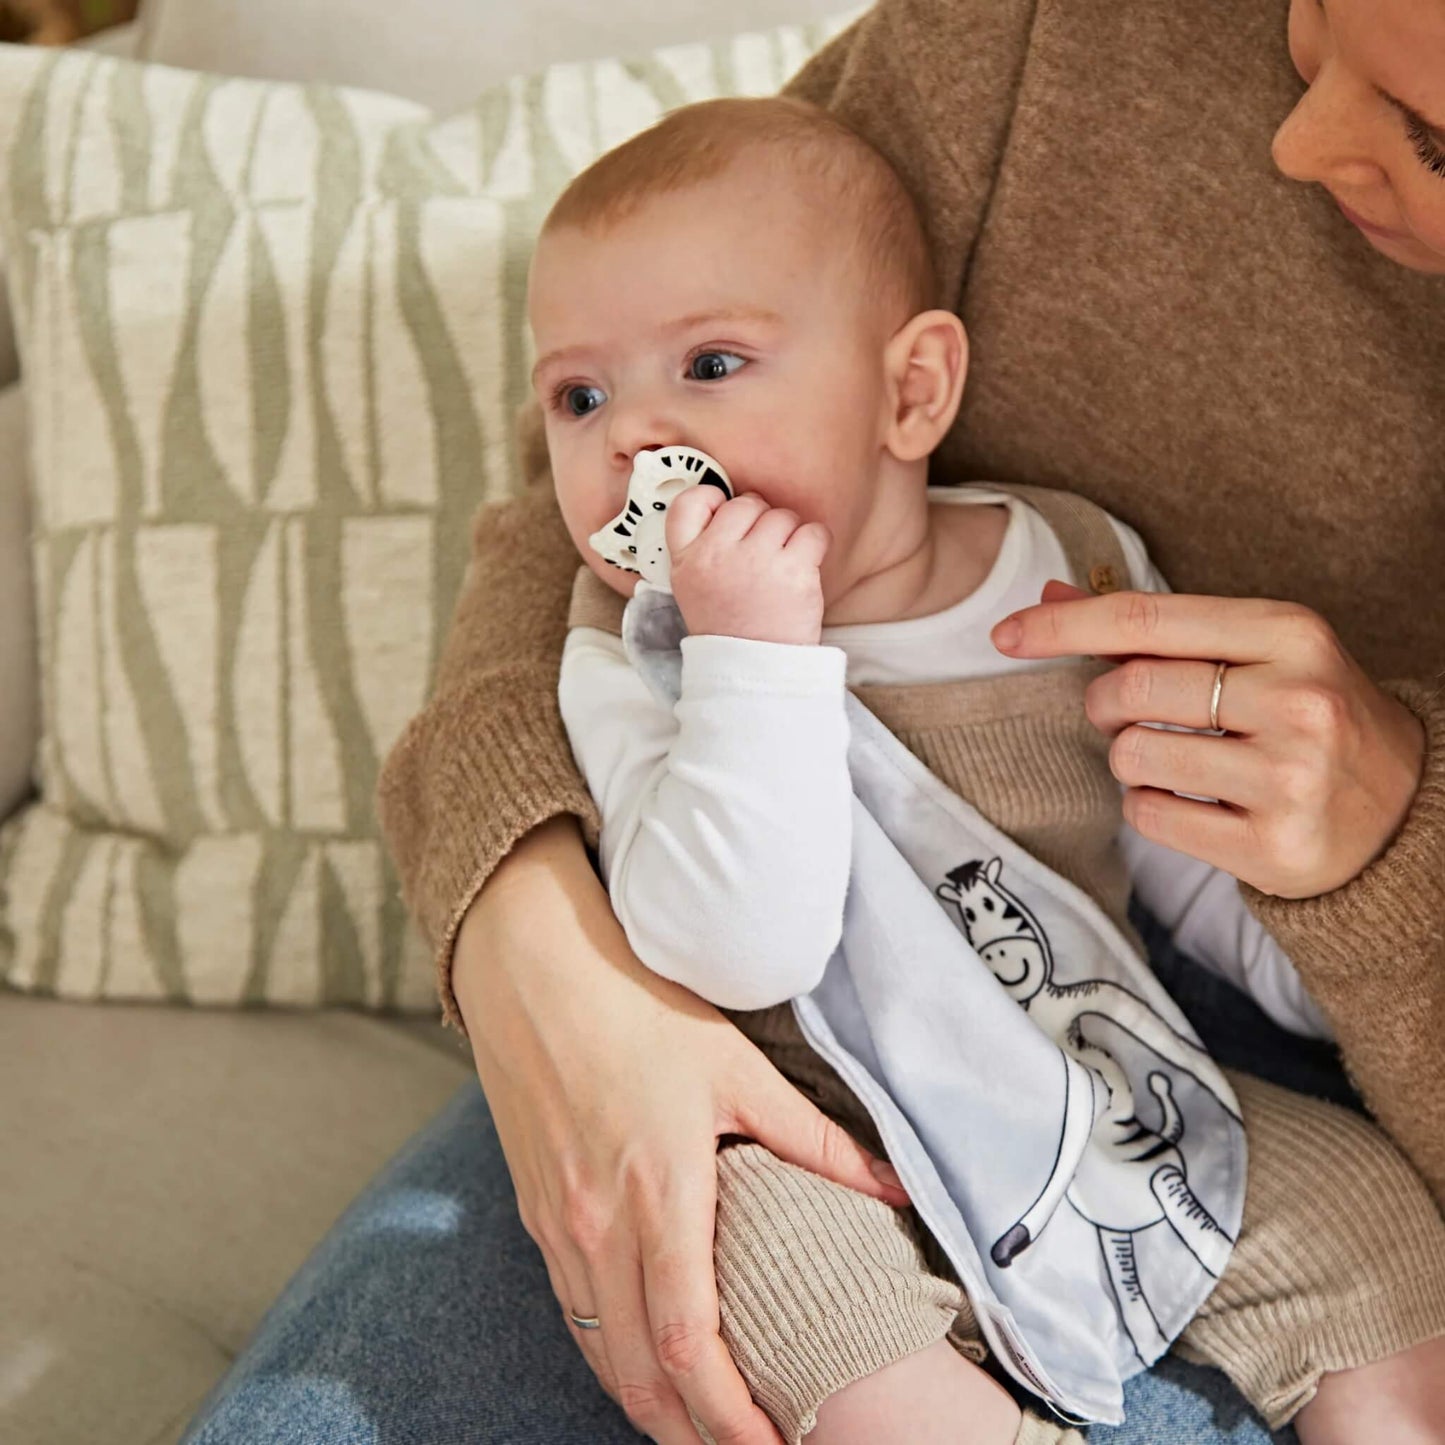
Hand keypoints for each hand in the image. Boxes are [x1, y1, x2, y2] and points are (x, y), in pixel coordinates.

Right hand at [455, 816, 907, 1444]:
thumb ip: (813, 1139)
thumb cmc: (633, 1008)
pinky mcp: (536, 1213)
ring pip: (600, 1353)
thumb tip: (893, 1186)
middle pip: (639, 1376)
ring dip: (648, 1404)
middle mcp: (597, 1229)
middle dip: (691, 1434)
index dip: (732, 1418)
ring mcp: (557, 1226)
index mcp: (658, 1196)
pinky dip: (609, 1355)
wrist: (529, 970)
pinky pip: (573, 1312)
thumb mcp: (734, 1067)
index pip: (690, 1347)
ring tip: (700, 1426)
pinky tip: (639, 1358)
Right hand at [665, 488, 830, 644]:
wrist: (754, 672)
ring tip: (782, 566)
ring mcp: (756, 561)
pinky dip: (815, 544)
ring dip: (788, 535)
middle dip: (760, 521)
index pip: (689, 502)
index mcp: (688, 560)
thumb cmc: (729, 629)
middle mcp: (718, 555)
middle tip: (762, 553)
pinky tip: (805, 565)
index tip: (724, 509)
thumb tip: (727, 507)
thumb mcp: (692, 590)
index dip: (711, 498)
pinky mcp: (794, 570)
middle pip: (746, 504)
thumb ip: (701, 550)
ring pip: (781, 516)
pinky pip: (813, 532)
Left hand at [992, 582, 1425, 898]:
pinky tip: (1197, 803)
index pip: (1145, 620)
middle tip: (1131, 716)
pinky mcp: (1273, 845)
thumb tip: (1052, 595)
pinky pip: (1148, 817)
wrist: (1400, 808)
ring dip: (1130, 761)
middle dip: (1104, 706)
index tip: (1006, 633)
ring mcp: (1289, 777)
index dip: (1064, 626)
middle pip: (1129, 691)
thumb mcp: (1252, 650)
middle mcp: (1295, 699)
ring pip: (1131, 758)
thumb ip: (1152, 628)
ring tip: (1180, 762)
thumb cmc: (1306, 714)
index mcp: (1289, 632)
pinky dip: (1149, 808)